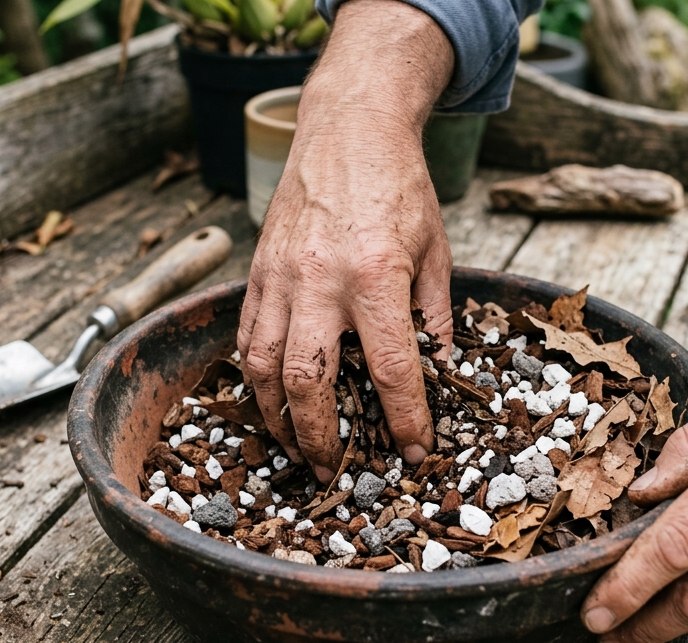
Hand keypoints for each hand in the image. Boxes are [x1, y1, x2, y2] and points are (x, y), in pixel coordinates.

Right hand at [238, 0, 455, 481]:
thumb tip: (441, 371)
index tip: (413, 452)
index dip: (404, 419)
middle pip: (310, 382)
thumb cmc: (399, 186)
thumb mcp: (436, 250)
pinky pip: (246, 337)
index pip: (391, 369)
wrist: (348, 127)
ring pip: (263, 367)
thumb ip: (435, 315)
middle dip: (322, 437)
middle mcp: (320, 282)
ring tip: (296, 448)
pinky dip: (256, 378)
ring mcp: (280, 277)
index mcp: (375, 277)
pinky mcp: (258, 271)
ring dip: (277, 418)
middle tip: (336, 469)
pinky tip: (271, 401)